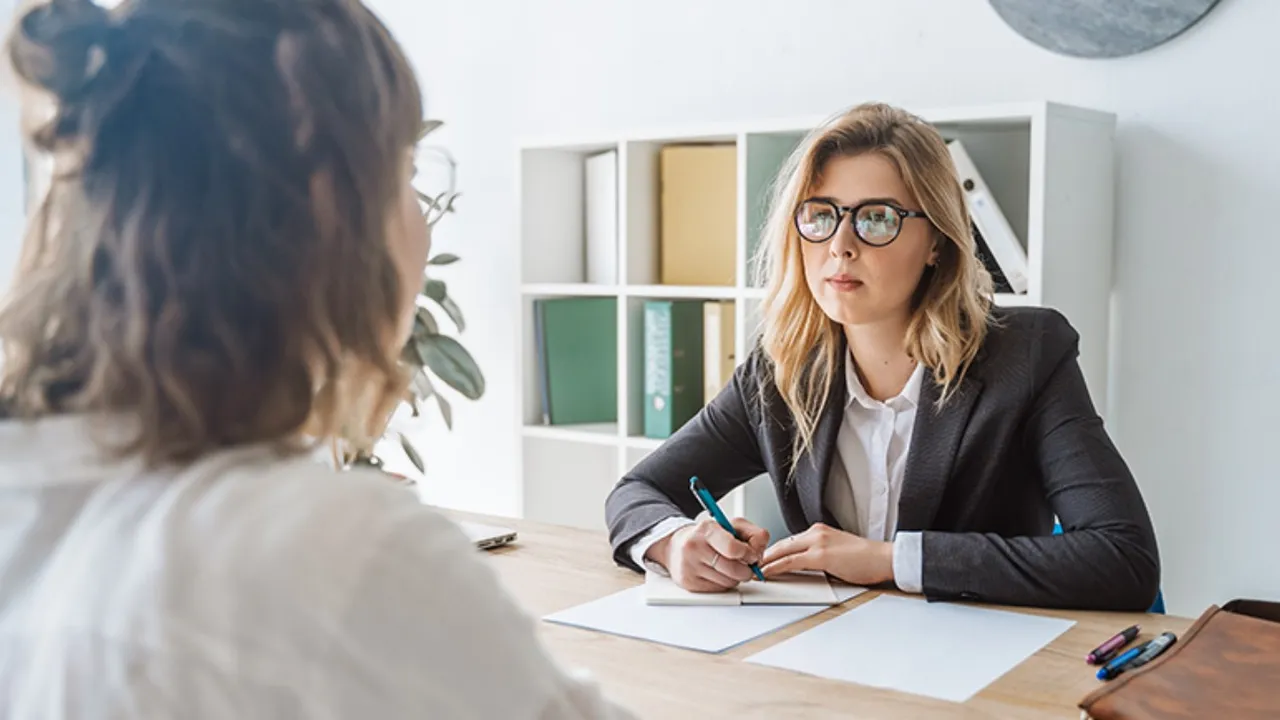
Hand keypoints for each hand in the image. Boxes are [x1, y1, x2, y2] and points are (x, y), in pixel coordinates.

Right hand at [646, 514, 768, 592]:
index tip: (752, 555)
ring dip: (735, 577)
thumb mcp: (731, 526)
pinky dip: (723, 583)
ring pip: (728, 582)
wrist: (676, 547)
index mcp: (707, 529)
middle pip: (734, 570)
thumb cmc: (707, 537)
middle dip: (746, 570)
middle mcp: (694, 547)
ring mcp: (689, 566)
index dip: (749, 554)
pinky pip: (718, 589)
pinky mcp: (688, 583)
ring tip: (728, 567)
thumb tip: (760, 549)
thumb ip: (753, 534)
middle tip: (746, 564)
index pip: (733, 548)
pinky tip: (718, 573)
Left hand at [760, 522, 893, 585]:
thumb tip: (802, 566)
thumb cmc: (866, 559)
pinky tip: (767, 573)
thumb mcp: (837, 552)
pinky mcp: (821, 555)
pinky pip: (791, 561)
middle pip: (781, 544)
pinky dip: (776, 567)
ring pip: (782, 551)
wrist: (884, 558)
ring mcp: (817, 542)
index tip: (761, 560)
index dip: (772, 551)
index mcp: (819, 531)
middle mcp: (816, 532)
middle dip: (763, 555)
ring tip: (753, 571)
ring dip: (766, 562)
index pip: (789, 541)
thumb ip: (818, 555)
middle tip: (749, 565)